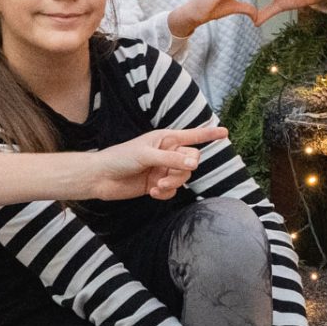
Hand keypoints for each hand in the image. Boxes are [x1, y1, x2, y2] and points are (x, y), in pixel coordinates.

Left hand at [85, 125, 227, 199]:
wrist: (101, 178)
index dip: (208, 134)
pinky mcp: (157, 185)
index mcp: (165, 139)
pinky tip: (154, 192)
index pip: (192, 135)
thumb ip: (171, 159)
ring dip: (173, 183)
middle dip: (184, 170)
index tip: (225, 132)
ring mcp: (162, 169)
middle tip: (169, 174)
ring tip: (158, 185)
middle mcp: (166, 153)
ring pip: (183, 177)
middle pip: (191, 161)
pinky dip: (166, 193)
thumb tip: (194, 163)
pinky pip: (173, 190)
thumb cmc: (120, 158)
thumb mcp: (146, 155)